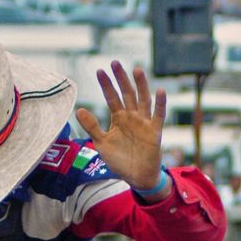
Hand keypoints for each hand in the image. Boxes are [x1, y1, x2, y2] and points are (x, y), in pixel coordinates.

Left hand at [75, 63, 166, 193]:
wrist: (136, 177)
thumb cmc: (120, 161)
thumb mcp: (102, 144)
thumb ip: (92, 126)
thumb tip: (79, 109)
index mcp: (119, 119)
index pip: (111, 98)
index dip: (106, 85)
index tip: (100, 71)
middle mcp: (132, 117)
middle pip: (127, 94)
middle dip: (121, 79)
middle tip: (115, 62)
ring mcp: (144, 123)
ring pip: (143, 100)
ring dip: (141, 85)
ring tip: (137, 70)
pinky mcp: (154, 132)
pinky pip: (158, 116)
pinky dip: (161, 104)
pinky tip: (160, 91)